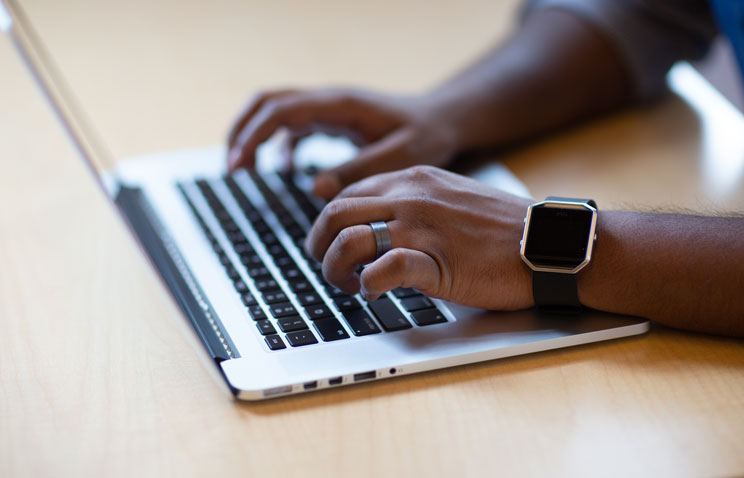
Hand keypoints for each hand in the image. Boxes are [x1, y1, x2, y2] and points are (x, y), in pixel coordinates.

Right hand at [226, 88, 460, 198]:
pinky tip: (284, 169)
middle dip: (242, 130)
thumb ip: (360, 171)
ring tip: (243, 170)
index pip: (281, 110)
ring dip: (255, 135)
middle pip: (268, 102)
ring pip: (276, 110)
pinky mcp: (333, 119)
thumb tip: (317, 190)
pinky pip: (294, 125)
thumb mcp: (401, 157)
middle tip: (231, 167)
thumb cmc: (428, 135)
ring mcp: (329, 108)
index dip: (253, 136)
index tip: (238, 165)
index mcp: (340, 104)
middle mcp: (329, 100)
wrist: (444, 119)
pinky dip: (279, 144)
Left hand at [304, 165, 534, 310]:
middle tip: (328, 267)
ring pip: (349, 239)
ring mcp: (423, 228)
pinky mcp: (438, 262)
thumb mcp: (452, 199)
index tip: (333, 243)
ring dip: (335, 267)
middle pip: (335, 212)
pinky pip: (385, 268)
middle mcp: (412, 197)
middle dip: (318, 244)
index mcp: (414, 180)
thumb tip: (379, 224)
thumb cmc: (504, 229)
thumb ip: (414, 205)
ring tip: (348, 284)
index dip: (329, 222)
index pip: (348, 192)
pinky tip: (374, 292)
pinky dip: (369, 284)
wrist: (550, 243)